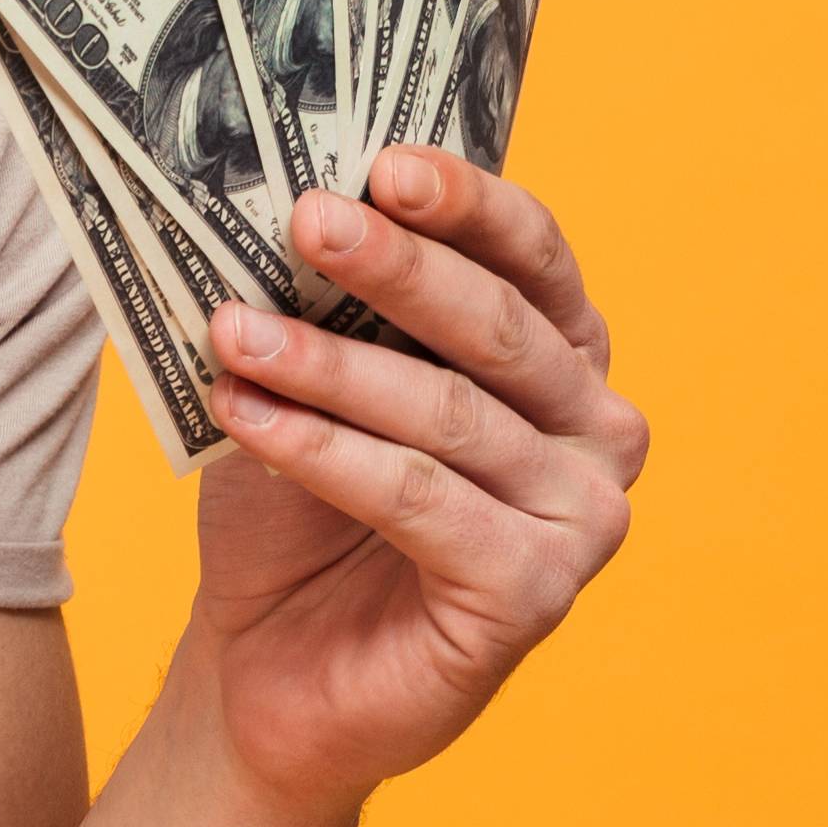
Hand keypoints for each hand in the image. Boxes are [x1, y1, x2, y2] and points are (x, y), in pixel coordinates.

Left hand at [186, 148, 648, 824]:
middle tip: (305, 219)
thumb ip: (329, 303)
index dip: (464, 201)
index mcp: (560, 356)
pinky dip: (323, 454)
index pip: (531, 254)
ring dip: (329, 366)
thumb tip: (292, 203)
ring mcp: (581, 518)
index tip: (380, 162)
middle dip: (394, 267)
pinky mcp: (535, 594)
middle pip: (497, 327)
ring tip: (232, 332)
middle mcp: (596, 429)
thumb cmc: (300, 510)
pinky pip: (420, 501)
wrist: (271, 664)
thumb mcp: (311, 381)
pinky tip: (248, 417)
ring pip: (447, 415)